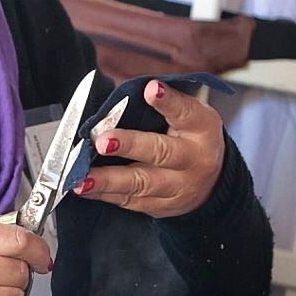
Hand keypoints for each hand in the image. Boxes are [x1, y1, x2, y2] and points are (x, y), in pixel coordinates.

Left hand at [73, 79, 224, 217]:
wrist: (213, 183)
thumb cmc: (191, 139)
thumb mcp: (190, 115)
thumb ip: (163, 104)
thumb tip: (124, 95)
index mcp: (200, 128)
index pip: (185, 112)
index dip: (168, 101)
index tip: (150, 90)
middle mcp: (192, 159)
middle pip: (161, 152)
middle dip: (130, 145)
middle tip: (104, 141)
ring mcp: (177, 186)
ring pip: (141, 184)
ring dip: (108, 180)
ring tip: (83, 178)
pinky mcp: (160, 206)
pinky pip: (130, 201)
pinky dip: (104, 194)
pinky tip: (84, 188)